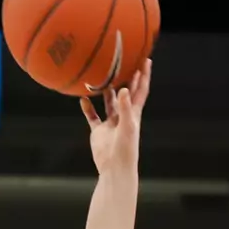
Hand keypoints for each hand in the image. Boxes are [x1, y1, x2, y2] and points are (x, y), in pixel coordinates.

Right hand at [81, 59, 150, 175]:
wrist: (114, 169)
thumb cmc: (125, 150)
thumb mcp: (127, 126)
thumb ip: (125, 108)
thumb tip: (122, 89)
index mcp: (134, 114)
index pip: (140, 90)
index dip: (144, 76)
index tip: (145, 60)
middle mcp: (123, 115)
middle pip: (125, 91)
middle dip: (126, 76)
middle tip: (123, 59)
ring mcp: (111, 123)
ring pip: (108, 102)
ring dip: (105, 89)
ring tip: (100, 74)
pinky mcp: (99, 131)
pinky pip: (92, 116)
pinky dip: (88, 108)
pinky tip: (82, 98)